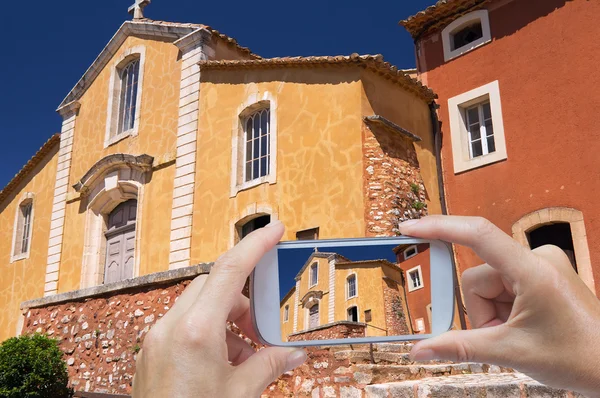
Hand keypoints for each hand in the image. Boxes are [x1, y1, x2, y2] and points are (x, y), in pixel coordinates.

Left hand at [132, 221, 306, 397]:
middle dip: (245, 300)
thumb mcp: (241, 394)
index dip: (255, 245)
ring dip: (229, 322)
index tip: (274, 230)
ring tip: (247, 355)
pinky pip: (186, 327)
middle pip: (215, 287)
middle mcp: (171, 327)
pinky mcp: (152, 352)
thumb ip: (270, 365)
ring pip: (200, 307)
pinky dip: (211, 335)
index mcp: (196, 331)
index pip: (230, 270)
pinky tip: (226, 364)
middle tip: (265, 325)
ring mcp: (158, 339)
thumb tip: (294, 352)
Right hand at [399, 215, 599, 395]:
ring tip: (516, 337)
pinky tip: (522, 328)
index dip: (439, 228)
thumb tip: (420, 350)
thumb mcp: (511, 354)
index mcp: (533, 271)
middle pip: (478, 279)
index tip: (410, 228)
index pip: (478, 235)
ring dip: (492, 315)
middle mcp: (537, 259)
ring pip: (489, 286)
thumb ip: (460, 347)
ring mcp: (541, 266)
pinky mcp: (542, 275)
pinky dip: (503, 310)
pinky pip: (503, 288)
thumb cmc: (578, 358)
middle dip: (481, 313)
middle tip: (501, 338)